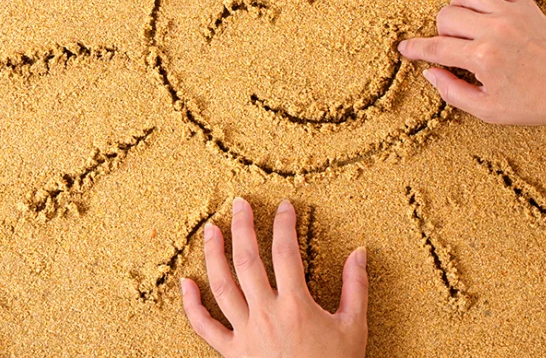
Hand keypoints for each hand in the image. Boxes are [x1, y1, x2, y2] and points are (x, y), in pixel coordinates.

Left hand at [181, 198, 367, 357]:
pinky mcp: (231, 354)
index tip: (284, 207)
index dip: (284, 224)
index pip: (286, 252)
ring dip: (213, 254)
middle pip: (247, 260)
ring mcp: (245, 334)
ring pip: (222, 286)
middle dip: (242, 227)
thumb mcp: (354, 327)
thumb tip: (360, 252)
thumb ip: (355, 287)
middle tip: (239, 204)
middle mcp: (266, 314)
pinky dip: (191, 306)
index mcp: (296, 305)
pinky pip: (205, 327)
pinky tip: (186, 283)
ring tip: (211, 230)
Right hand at [398, 0, 545, 127]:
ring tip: (464, 22)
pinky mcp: (526, 3)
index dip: (415, 49)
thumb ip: (452, 92)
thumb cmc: (533, 104)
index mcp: (482, 58)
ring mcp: (511, 13)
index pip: (435, 47)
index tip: (404, 49)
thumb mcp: (487, 111)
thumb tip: (429, 72)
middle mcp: (494, 30)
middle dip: (441, 32)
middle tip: (453, 47)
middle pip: (446, 16)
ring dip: (456, 6)